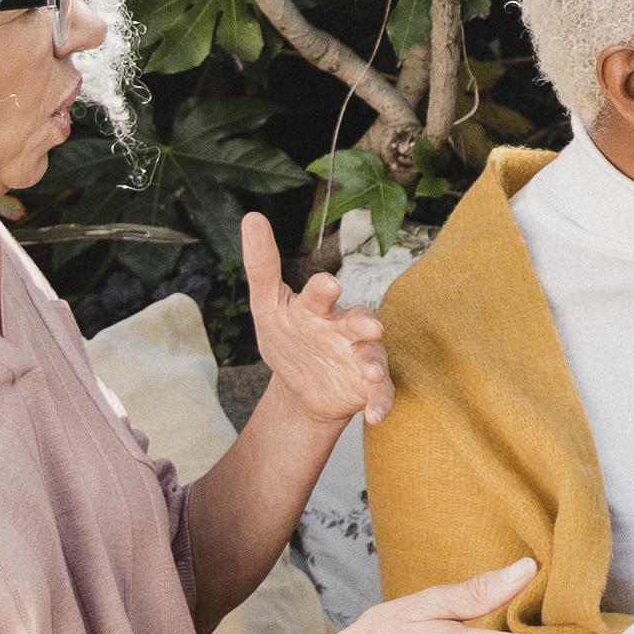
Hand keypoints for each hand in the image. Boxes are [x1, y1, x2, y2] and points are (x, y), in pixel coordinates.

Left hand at [241, 212, 391, 438]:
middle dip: (363, 322)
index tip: (328, 284)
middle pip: (358, 319)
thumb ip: (261, 267)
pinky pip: (381, 394)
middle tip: (370, 326)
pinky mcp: (369, 386)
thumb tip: (252, 216)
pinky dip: (381, 403)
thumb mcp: (267, 307)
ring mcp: (359, 355)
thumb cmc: (288, 336)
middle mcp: (343, 328)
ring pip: (373, 355)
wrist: (304, 386)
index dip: (324, 291)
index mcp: (316, 308)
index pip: (319, 294)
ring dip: (373, 363)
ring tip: (370, 373)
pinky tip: (374, 417)